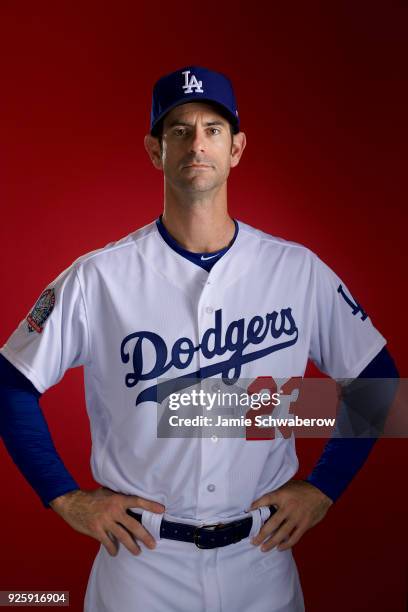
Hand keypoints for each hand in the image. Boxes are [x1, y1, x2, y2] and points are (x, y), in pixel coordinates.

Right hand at [49, 487, 164, 556]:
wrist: (71, 503)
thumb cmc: (90, 497)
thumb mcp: (106, 493)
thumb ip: (118, 498)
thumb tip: (131, 501)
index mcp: (117, 499)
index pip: (137, 501)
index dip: (150, 505)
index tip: (162, 510)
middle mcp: (113, 510)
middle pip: (133, 525)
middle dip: (144, 536)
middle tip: (153, 544)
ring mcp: (105, 521)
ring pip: (122, 537)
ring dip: (131, 546)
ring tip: (137, 552)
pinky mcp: (96, 530)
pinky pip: (108, 543)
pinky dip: (113, 549)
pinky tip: (115, 552)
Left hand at [250, 479, 332, 551]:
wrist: (321, 491)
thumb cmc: (302, 489)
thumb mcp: (287, 487)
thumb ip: (277, 495)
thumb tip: (263, 504)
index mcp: (282, 495)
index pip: (265, 500)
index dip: (256, 506)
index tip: (248, 512)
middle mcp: (288, 507)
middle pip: (272, 523)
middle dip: (261, 534)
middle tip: (253, 541)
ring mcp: (297, 517)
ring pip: (282, 533)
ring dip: (271, 542)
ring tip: (263, 548)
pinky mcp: (305, 524)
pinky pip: (294, 537)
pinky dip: (286, 544)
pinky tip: (279, 548)